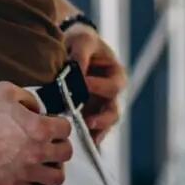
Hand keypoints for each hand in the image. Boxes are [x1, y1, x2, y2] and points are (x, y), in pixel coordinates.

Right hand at [0, 82, 73, 184]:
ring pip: (57, 179)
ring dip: (54, 170)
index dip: (60, 125)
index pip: (66, 129)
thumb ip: (28, 99)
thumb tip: (38, 110)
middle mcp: (38, 152)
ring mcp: (26, 172)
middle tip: (49, 144)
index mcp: (39, 128)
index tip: (52, 125)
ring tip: (45, 165)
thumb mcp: (7, 91)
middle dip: (60, 146)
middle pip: (66, 154)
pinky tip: (36, 183)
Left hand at [63, 25, 126, 143]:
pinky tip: (80, 144)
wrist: (69, 47)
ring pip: (104, 125)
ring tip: (85, 137)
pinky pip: (91, 131)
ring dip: (95, 131)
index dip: (100, 86)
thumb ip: (81, 54)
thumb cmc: (81, 41)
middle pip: (113, 112)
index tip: (83, 83)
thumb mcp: (83, 40)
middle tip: (88, 121)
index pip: (113, 86)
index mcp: (115, 75)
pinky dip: (87, 138)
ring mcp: (99, 107)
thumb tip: (76, 73)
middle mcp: (110, 94)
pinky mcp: (87, 114)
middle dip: (102, 118)